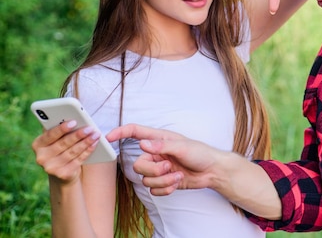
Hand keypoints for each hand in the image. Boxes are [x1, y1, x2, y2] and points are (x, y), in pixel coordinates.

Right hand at [32, 120, 100, 183]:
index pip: (50, 135)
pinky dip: (88, 151)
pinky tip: (94, 144)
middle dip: (78, 135)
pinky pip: (78, 160)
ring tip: (95, 134)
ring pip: (72, 152)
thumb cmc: (60, 148)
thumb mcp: (56, 139)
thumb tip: (71, 118)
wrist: (62, 172)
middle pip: (63, 143)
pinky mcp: (63, 174)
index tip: (74, 122)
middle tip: (90, 128)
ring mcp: (51, 168)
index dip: (62, 128)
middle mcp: (41, 157)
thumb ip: (60, 129)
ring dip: (86, 142)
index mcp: (38, 144)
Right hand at [107, 124, 223, 195]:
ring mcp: (158, 168)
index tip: (108, 137)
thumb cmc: (201, 153)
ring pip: (145, 180)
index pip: (135, 132)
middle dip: (153, 170)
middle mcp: (156, 154)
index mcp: (159, 140)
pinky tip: (177, 182)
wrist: (212, 171)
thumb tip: (142, 143)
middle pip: (138, 165)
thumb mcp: (183, 147)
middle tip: (168, 167)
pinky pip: (153, 190)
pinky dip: (165, 189)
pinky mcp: (163, 182)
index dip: (120, 133)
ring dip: (162, 181)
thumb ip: (162, 146)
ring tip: (177, 175)